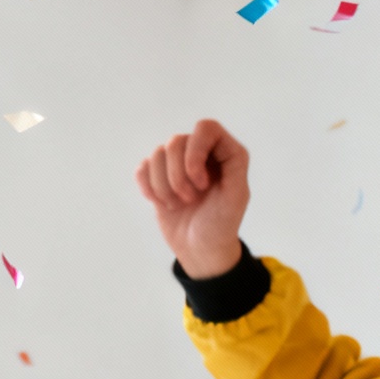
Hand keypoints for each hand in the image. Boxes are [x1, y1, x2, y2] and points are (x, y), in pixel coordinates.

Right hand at [134, 119, 249, 278]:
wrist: (200, 250)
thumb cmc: (221, 225)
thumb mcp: (236, 196)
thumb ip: (233, 164)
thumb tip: (212, 144)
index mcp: (225, 154)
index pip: (206, 128)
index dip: (196, 152)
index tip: (201, 182)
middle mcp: (201, 153)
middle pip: (176, 141)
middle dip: (179, 176)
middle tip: (191, 199)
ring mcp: (177, 164)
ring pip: (157, 154)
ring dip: (165, 186)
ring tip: (179, 204)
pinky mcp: (158, 176)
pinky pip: (142, 167)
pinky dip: (148, 187)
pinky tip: (160, 202)